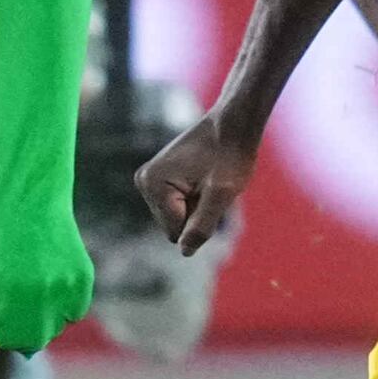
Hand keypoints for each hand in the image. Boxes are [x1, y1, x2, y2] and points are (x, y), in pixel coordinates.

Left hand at [0, 198, 95, 351]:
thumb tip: (22, 352)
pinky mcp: (83, 281)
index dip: (6, 326)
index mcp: (8, 305)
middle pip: (38, 338)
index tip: (2, 304)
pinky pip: (75, 309)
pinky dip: (64, 300)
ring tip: (34, 279)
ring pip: (59, 324)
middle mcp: (40, 303)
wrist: (25, 206)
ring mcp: (65, 292)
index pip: (13, 341)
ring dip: (47, 312)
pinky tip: (51, 274)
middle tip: (19, 293)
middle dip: (27, 325)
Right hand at [135, 110, 263, 259]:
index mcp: (153, 184)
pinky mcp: (158, 178)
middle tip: (212, 188)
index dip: (199, 220)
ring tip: (209, 181)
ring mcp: (149, 179)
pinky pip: (176, 205)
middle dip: (196, 213)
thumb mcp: (221, 194)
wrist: (233, 125)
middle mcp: (144, 181)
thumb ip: (202, 225)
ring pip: (175, 217)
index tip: (211, 194)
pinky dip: (194, 198)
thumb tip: (185, 252)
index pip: (175, 232)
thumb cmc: (231, 156)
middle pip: (172, 225)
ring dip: (197, 207)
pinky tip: (203, 179)